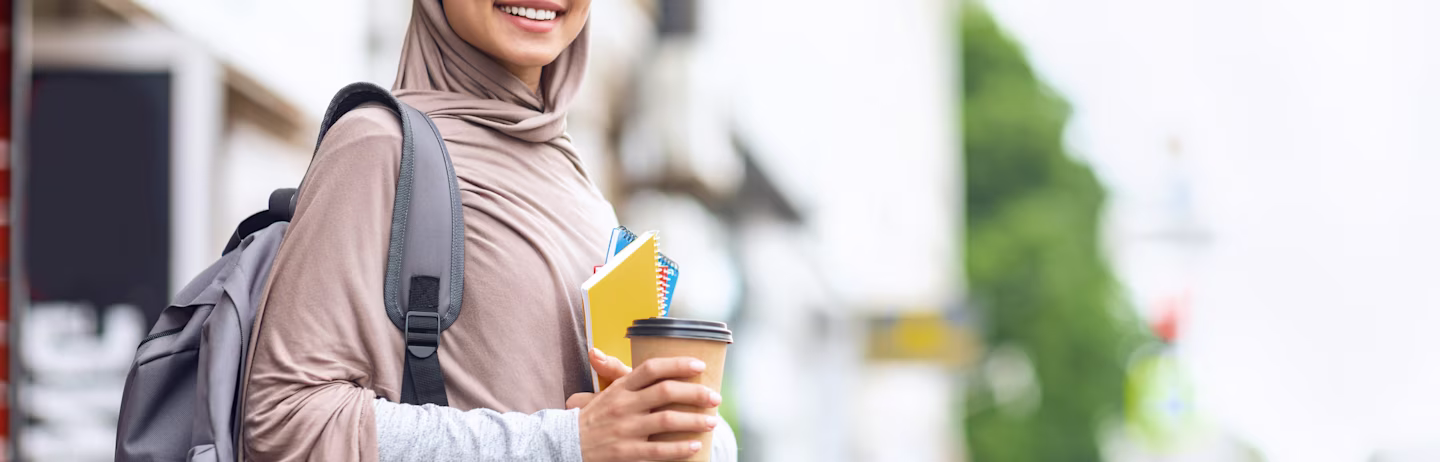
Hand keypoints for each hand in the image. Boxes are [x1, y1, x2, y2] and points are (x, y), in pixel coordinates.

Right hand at [575, 351, 722, 461]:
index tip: (699, 365)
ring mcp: (625, 429)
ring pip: (667, 421)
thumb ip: (612, 372)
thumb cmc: (592, 418)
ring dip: (694, 421)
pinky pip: (659, 450)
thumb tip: (598, 351)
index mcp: (620, 388)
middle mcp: (623, 405)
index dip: (677, 364)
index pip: (651, 369)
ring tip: (712, 421)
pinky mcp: (626, 452)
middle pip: (665, 392)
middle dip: (696, 393)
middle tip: (715, 397)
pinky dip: (680, 448)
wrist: (566, 445)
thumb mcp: (603, 392)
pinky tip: (695, 445)